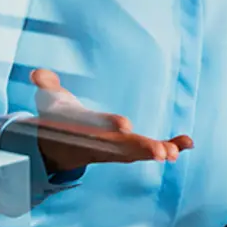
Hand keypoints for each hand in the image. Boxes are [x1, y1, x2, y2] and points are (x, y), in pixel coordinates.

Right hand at [24, 69, 192, 172]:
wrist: (61, 146)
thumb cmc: (59, 117)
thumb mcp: (48, 100)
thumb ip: (46, 85)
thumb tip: (37, 74)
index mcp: (85, 130)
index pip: (97, 128)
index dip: (110, 125)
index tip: (125, 126)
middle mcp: (102, 142)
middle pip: (123, 147)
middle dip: (141, 148)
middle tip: (162, 152)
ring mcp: (117, 149)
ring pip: (139, 152)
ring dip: (159, 151)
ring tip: (176, 151)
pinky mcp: (129, 149)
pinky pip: (151, 150)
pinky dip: (171, 146)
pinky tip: (189, 143)